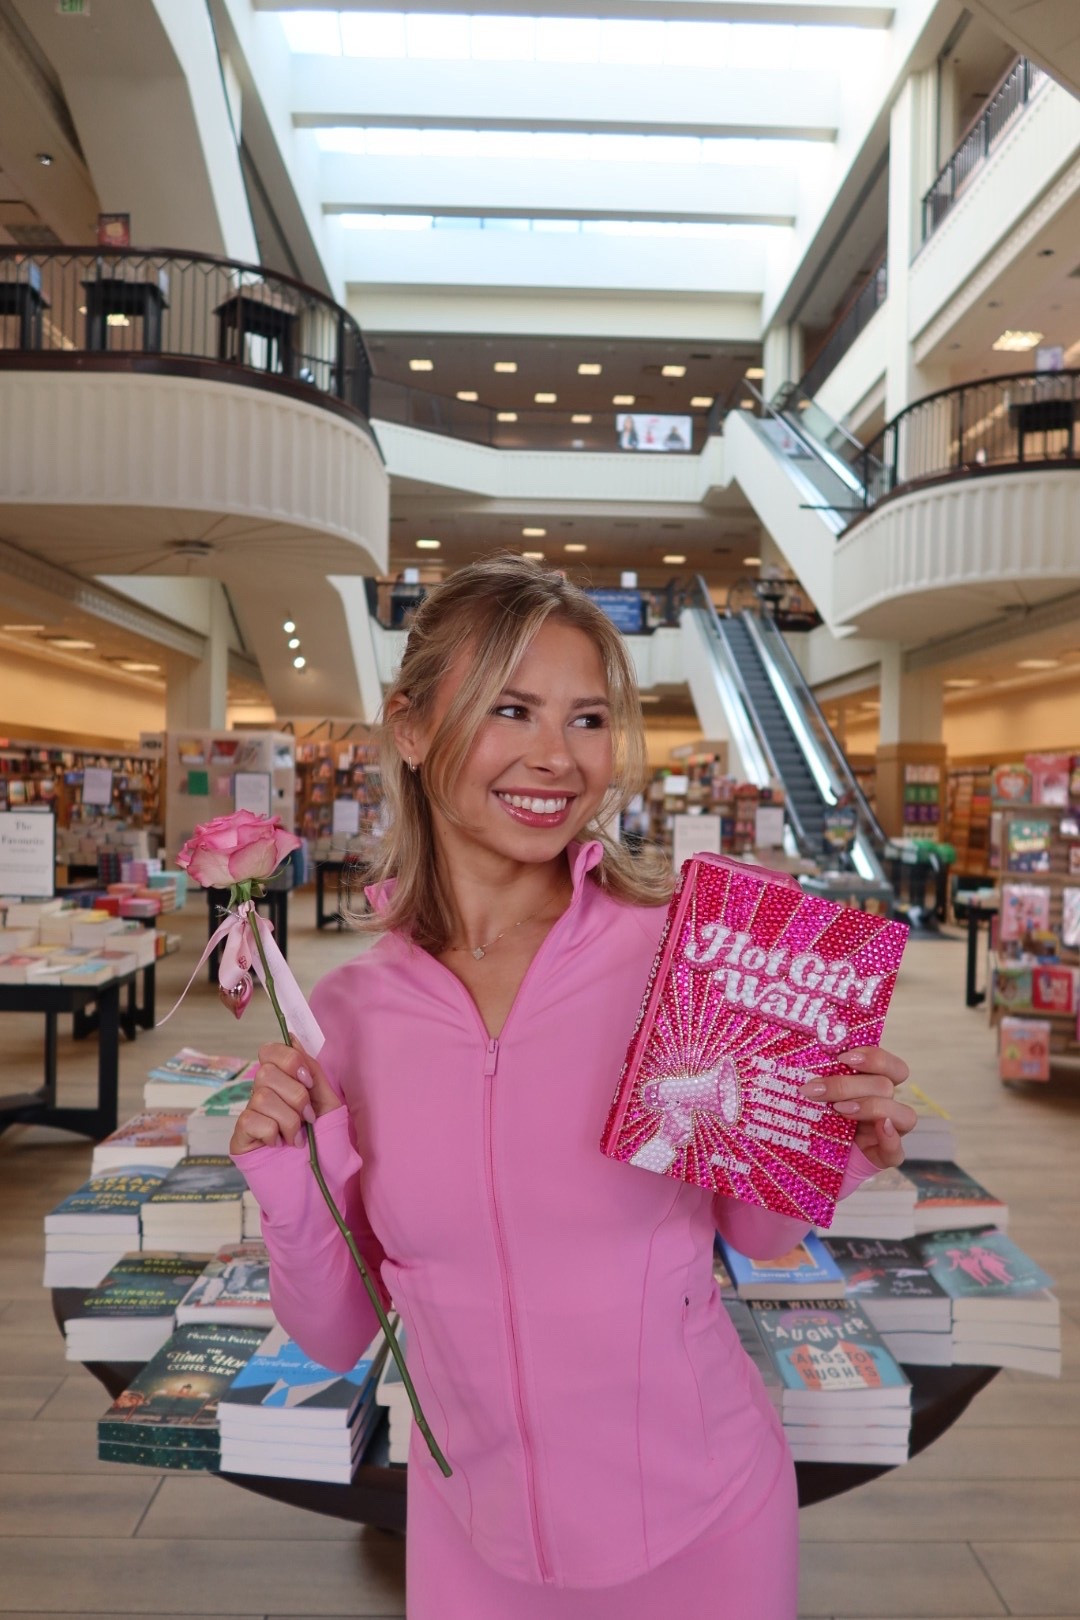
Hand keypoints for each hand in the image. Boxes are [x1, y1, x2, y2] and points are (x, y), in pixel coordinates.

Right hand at [230, 1037, 342, 1154]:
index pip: (270, 1051)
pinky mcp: (240, 1137)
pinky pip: (252, 1120)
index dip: (290, 1061)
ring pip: (261, 1098)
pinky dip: (272, 1133)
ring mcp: (250, 1115)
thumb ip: (312, 1072)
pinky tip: (279, 1145)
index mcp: (284, 1083)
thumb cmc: (325, 1146)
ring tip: (297, 1138)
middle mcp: (263, 1094)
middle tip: (307, 1118)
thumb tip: (293, 1037)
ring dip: (289, 1121)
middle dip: (295, 1097)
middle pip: (265, 1073)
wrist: (319, 1184)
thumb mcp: (328, 1103)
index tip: (308, 1081)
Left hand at [801, 1046, 914, 1171]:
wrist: (810, 1154)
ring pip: (903, 1114)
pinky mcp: (883, 1157)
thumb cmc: (813, 1114)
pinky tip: (880, 1128)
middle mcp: (885, 1104)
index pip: (891, 1066)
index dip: (874, 1057)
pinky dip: (891, 1139)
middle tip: (815, 1089)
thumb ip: (819, 1072)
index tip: (842, 1057)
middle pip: (885, 1086)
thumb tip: (805, 1047)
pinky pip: (898, 1151)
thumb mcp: (815, 1091)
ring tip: (838, 1110)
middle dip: (847, 1085)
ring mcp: (888, 1132)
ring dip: (871, 1107)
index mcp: (873, 1084)